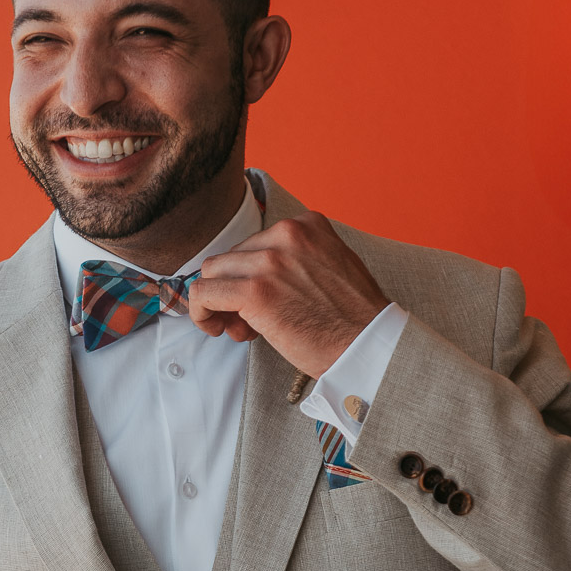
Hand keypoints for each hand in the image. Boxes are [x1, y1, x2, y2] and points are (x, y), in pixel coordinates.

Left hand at [188, 211, 389, 377]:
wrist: (369, 346)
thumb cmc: (352, 319)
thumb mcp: (329, 268)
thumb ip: (293, 262)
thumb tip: (248, 278)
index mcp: (307, 224)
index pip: (255, 243)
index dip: (249, 276)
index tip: (259, 303)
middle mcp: (287, 234)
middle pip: (231, 257)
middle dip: (232, 290)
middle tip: (246, 323)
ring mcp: (269, 261)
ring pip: (212, 273)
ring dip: (218, 303)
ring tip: (239, 330)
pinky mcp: (255, 291)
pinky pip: (204, 293)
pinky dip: (200, 312)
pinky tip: (216, 329)